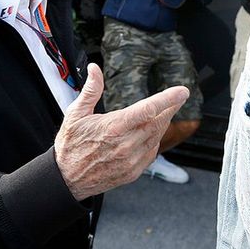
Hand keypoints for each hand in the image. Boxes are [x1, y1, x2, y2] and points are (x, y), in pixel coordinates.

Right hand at [55, 64, 187, 200]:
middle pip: (158, 122)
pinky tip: (150, 133)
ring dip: (163, 123)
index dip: (168, 99)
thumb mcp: (75, 114)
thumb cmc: (70, 146)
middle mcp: (126, 144)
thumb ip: (91, 90)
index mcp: (114, 127)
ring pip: (157, 137)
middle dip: (170, 109)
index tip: (182, 91)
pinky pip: (151, 152)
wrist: (66, 180)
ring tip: (164, 113)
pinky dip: (154, 140)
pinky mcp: (133, 172)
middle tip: (177, 99)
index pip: (148, 109)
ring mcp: (131, 160)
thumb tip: (95, 68)